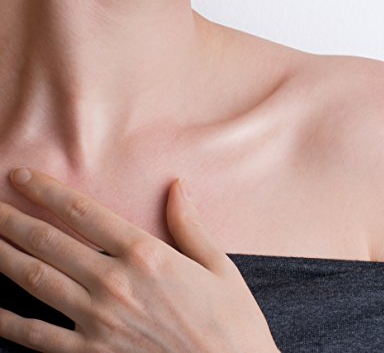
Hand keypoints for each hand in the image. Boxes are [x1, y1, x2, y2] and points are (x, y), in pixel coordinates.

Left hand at [0, 167, 278, 352]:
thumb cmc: (230, 322)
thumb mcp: (219, 266)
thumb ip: (189, 224)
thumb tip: (178, 186)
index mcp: (146, 254)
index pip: (85, 212)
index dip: (48, 191)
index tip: (22, 177)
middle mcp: (114, 283)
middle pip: (50, 243)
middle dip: (13, 220)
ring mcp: (98, 322)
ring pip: (36, 282)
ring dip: (4, 257)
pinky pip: (37, 337)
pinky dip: (8, 321)